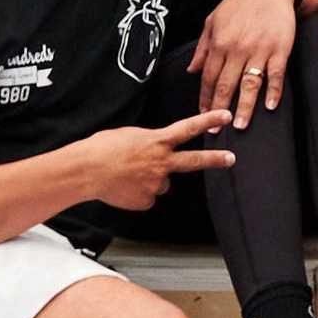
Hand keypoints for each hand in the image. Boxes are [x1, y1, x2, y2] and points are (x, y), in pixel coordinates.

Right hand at [74, 112, 238, 217]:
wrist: (86, 170)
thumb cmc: (102, 148)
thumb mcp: (130, 135)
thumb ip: (149, 142)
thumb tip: (153, 151)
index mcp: (157, 141)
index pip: (189, 128)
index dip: (209, 121)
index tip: (226, 116)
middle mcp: (161, 162)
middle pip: (194, 161)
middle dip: (215, 159)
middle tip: (230, 159)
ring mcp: (155, 183)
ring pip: (161, 182)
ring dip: (151, 179)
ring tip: (128, 174)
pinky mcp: (146, 200)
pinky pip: (148, 197)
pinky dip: (138, 193)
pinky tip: (124, 186)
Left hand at [193, 0, 298, 119]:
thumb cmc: (239, 2)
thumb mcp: (213, 21)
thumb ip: (203, 47)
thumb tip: (192, 70)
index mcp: (220, 43)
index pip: (208, 77)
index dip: (204, 98)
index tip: (202, 114)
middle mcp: (238, 49)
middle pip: (226, 86)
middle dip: (219, 109)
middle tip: (216, 130)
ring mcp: (260, 50)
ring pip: (249, 84)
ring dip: (244, 107)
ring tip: (240, 125)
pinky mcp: (280, 49)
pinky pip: (276, 75)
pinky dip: (274, 91)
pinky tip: (270, 106)